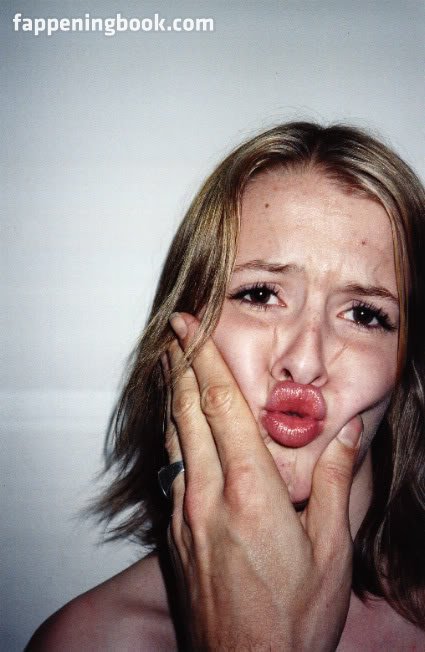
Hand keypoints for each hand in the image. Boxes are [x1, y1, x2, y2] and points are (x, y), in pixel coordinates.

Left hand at [165, 312, 361, 650]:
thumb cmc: (293, 617)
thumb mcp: (332, 550)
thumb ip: (337, 484)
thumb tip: (346, 434)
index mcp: (250, 490)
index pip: (221, 407)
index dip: (203, 360)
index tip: (191, 328)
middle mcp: (208, 495)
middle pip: (186, 413)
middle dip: (179, 365)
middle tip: (174, 332)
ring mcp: (184, 515)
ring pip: (171, 438)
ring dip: (169, 396)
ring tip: (167, 366)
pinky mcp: (174, 536)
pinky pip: (168, 469)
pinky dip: (169, 435)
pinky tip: (173, 429)